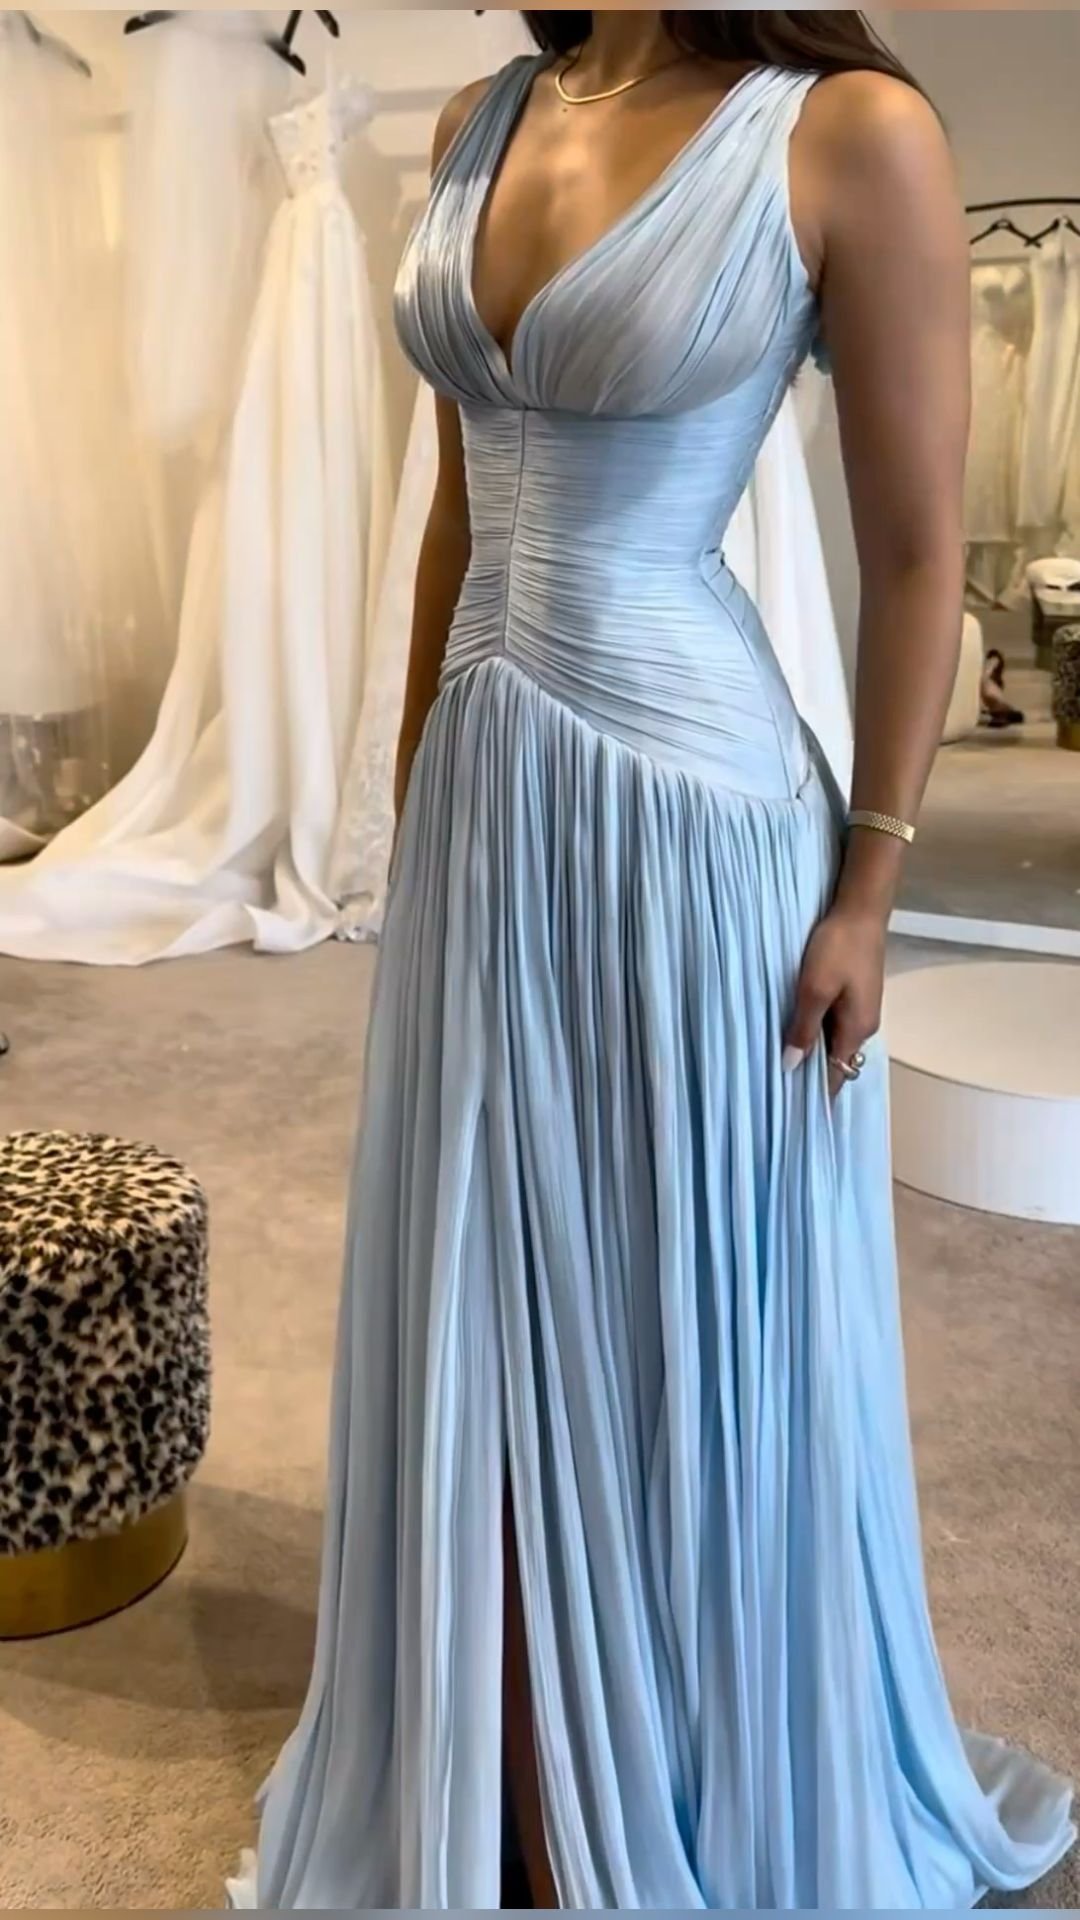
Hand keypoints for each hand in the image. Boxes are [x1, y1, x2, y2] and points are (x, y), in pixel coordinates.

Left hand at [783, 904, 886, 1099]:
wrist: (860, 910)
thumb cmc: (838, 949)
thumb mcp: (814, 989)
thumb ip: (804, 1029)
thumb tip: (792, 1066)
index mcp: (856, 1029)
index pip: (836, 1075)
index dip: (816, 1093)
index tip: (791, 1109)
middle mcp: (863, 1025)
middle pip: (835, 1060)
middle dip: (810, 1073)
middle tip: (775, 1084)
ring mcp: (860, 1008)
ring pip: (833, 1040)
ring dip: (811, 1048)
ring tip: (778, 1056)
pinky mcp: (854, 993)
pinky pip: (833, 1022)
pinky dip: (815, 1029)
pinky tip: (794, 1025)